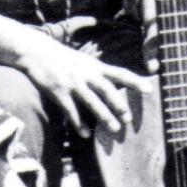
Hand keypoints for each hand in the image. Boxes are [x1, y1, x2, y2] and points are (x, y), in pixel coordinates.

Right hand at [22, 40, 151, 136]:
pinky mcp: (58, 92)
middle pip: (107, 90)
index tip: (150, 89)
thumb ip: (98, 72)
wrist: (36, 52)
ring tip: (114, 129)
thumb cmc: (63, 59)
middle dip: (119, 104)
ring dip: (104, 116)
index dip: (135, 81)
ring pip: (92, 102)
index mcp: (95, 66)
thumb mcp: (84, 61)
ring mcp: (72, 83)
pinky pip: (71, 111)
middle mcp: (86, 74)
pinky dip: (79, 123)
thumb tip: (117, 83)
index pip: (120, 73)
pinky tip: (85, 134)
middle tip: (128, 119)